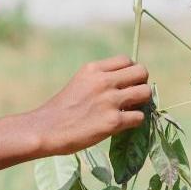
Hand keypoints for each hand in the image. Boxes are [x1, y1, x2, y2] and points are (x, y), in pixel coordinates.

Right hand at [33, 56, 151, 154]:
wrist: (45, 129)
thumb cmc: (61, 109)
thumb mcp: (79, 82)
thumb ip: (100, 78)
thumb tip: (125, 83)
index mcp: (93, 69)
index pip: (127, 60)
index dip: (131, 72)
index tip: (125, 83)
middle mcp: (104, 81)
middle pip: (142, 73)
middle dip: (140, 84)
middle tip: (132, 97)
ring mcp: (110, 101)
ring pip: (145, 93)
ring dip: (141, 103)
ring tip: (129, 110)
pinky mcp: (113, 122)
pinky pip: (139, 117)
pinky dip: (134, 121)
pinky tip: (122, 125)